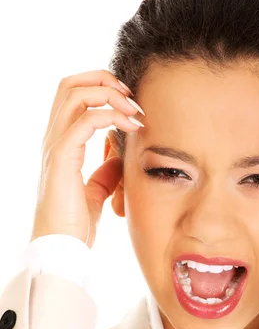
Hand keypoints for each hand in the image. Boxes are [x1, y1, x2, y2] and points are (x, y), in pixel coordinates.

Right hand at [30, 69, 144, 248]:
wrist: (62, 248)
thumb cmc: (75, 223)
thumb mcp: (96, 190)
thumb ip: (105, 169)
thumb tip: (119, 154)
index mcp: (61, 142)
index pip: (72, 95)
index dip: (100, 87)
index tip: (130, 101)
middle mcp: (54, 138)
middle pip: (70, 84)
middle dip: (104, 79)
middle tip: (132, 96)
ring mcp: (55, 146)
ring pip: (75, 94)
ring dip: (110, 94)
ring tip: (135, 109)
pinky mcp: (62, 158)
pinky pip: (85, 121)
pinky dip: (111, 116)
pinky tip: (132, 126)